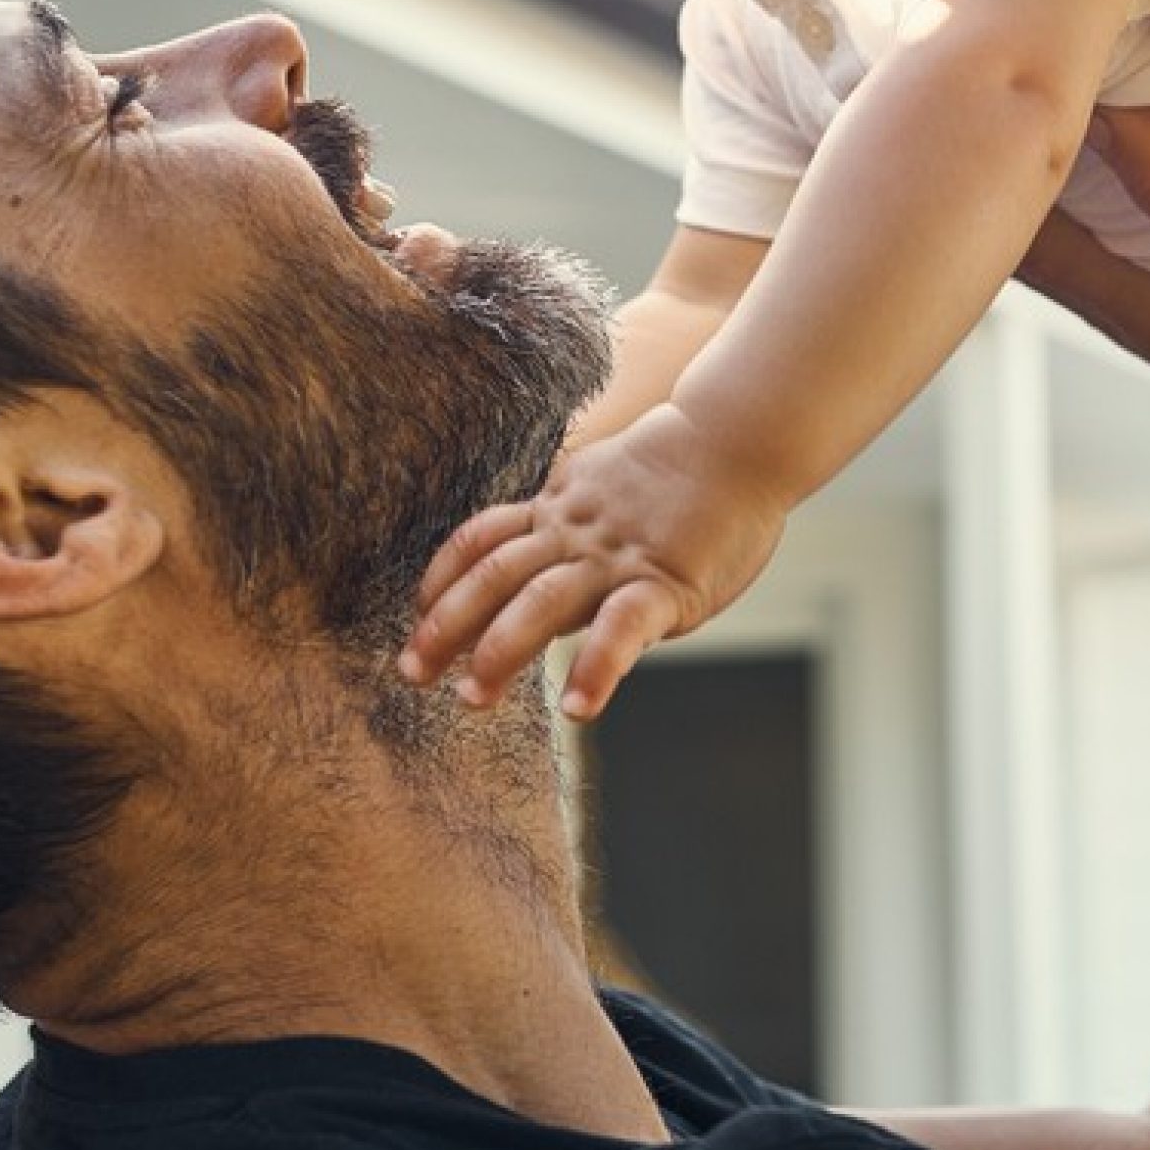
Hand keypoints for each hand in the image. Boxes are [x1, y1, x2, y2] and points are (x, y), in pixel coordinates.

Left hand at [398, 406, 786, 719]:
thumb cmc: (680, 473)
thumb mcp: (603, 484)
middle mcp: (574, 534)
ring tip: (473, 698)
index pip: (482, 539)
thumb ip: (568, 520)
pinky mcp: (663, 583)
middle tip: (412, 673)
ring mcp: (616, 559)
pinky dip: (596, 667)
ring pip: (542, 600)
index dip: (442, 578)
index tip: (416, 617)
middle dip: (447, 625)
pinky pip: (621, 627)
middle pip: (494, 574)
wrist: (738, 440)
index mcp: (558, 510)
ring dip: (500, 649)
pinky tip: (577, 709)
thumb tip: (539, 554)